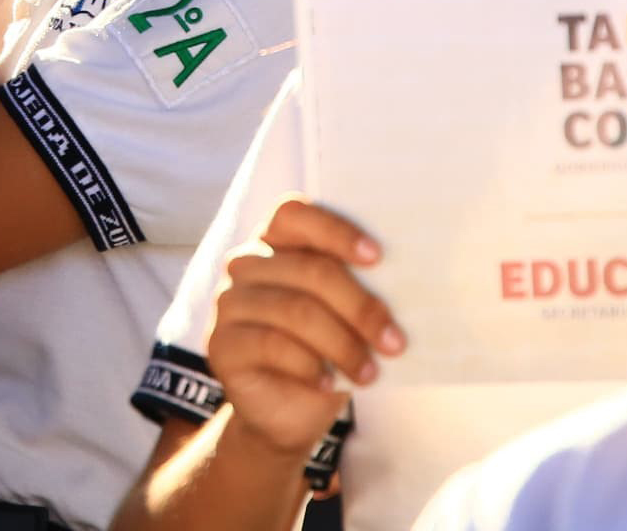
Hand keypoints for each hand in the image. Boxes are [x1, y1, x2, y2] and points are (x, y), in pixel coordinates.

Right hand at [207, 197, 403, 459]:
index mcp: (276, 242)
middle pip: (309, 270)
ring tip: (369, 373)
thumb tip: (405, 285)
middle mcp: (246, 264)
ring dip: (343, 345)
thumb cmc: (326, 353)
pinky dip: (311, 366)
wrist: (288, 413)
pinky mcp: (221, 343)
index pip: (296, 214)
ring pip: (295, 310)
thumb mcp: (345, 318)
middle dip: (360, 308)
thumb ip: (359, 290)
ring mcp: (229, 302)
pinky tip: (330, 385)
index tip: (378, 258)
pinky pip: (272, 345)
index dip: (336, 231)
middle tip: (395, 342)